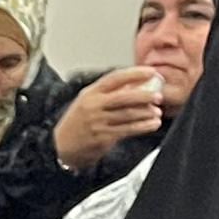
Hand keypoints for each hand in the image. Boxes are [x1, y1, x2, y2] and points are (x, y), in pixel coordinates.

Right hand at [50, 68, 167, 171]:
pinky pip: (127, 130)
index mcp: (90, 93)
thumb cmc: (77, 123)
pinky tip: (152, 124)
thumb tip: (135, 86)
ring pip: (128, 114)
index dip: (134, 74)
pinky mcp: (103, 137)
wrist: (61, 146)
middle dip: (144, 95)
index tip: (150, 72)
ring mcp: (98, 122)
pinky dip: (142, 127)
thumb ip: (108, 94)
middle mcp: (94, 106)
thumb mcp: (87, 102)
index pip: (115, 78)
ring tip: (157, 112)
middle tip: (158, 96)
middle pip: (124, 97)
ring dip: (146, 113)